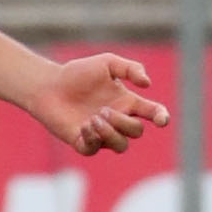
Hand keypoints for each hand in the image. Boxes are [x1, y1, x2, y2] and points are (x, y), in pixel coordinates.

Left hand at [28, 53, 170, 155]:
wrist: (49, 85)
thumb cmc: (78, 73)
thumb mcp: (107, 62)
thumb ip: (130, 68)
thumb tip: (148, 84)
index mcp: (127, 102)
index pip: (151, 113)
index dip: (160, 117)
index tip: (161, 120)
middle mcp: (117, 120)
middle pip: (136, 131)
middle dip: (124, 123)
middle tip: (104, 110)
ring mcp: (102, 133)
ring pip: (121, 145)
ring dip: (111, 133)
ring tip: (94, 118)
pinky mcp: (84, 142)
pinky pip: (95, 149)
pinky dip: (93, 139)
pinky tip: (84, 126)